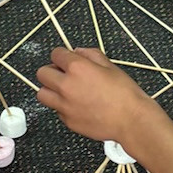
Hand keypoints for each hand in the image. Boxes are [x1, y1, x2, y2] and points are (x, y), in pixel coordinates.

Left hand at [35, 47, 155, 142]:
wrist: (131, 120)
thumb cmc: (125, 94)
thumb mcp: (110, 66)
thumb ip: (91, 55)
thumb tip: (78, 51)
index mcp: (77, 68)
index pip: (55, 54)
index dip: (62, 55)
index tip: (65, 58)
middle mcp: (66, 86)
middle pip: (42, 73)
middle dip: (52, 71)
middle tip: (63, 74)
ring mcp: (64, 105)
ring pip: (42, 94)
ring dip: (50, 90)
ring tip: (64, 91)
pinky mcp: (67, 121)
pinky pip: (56, 110)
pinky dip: (62, 107)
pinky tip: (77, 106)